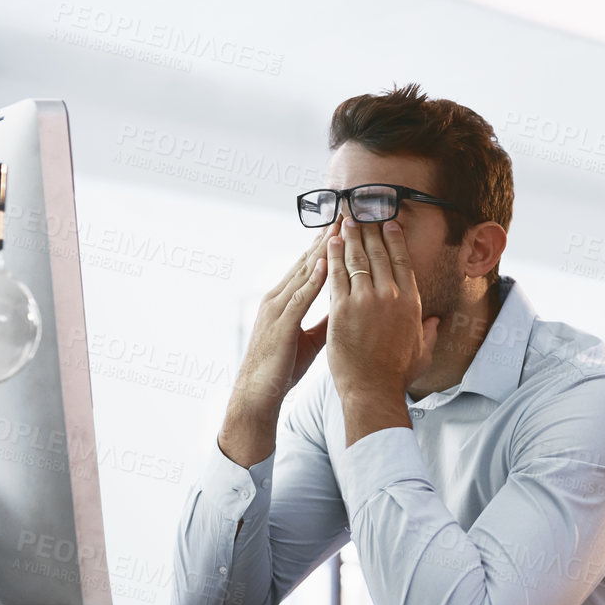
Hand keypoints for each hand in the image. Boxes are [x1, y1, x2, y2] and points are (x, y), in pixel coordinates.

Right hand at [219, 231, 328, 465]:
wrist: (257, 393)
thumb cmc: (282, 366)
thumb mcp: (311, 339)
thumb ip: (325, 320)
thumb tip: (346, 307)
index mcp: (285, 300)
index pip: (309, 265)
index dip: (327, 244)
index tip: (345, 225)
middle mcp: (278, 297)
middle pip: (306, 260)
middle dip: (326, 236)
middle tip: (345, 212)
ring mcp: (277, 308)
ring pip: (303, 272)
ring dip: (322, 249)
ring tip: (339, 226)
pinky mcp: (280, 324)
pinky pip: (300, 297)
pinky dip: (313, 279)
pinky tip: (326, 264)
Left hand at [327, 215, 438, 443]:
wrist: (373, 390)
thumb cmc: (397, 376)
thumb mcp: (422, 352)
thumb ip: (430, 334)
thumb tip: (438, 323)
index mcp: (411, 304)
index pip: (403, 262)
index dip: (395, 240)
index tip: (389, 223)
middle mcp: (390, 297)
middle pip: (378, 254)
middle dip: (370, 230)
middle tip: (362, 212)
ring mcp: (365, 301)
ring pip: (357, 260)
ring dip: (350, 236)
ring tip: (345, 220)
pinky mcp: (342, 309)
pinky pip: (336, 275)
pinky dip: (333, 256)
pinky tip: (329, 242)